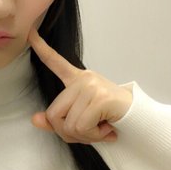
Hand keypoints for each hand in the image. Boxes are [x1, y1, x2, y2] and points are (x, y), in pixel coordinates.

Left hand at [28, 28, 132, 143]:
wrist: (141, 119)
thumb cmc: (109, 118)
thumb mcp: (80, 120)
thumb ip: (57, 121)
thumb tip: (35, 119)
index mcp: (77, 79)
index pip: (55, 62)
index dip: (41, 48)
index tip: (29, 33)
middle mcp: (83, 79)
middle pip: (54, 115)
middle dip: (68, 133)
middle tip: (89, 132)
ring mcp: (91, 86)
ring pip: (69, 125)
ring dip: (85, 136)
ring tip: (101, 129)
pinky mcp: (100, 98)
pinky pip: (82, 127)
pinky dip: (94, 136)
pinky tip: (107, 129)